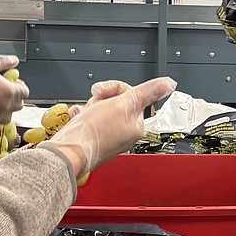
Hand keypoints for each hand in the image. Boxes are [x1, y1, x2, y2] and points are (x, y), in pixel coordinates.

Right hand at [0, 54, 28, 126]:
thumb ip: (3, 61)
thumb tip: (13, 60)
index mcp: (9, 92)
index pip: (25, 91)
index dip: (20, 85)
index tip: (13, 81)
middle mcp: (5, 106)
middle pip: (19, 104)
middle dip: (14, 96)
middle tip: (4, 88)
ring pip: (8, 115)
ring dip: (5, 107)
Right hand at [47, 76, 175, 176]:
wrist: (67, 152)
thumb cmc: (93, 133)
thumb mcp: (122, 104)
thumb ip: (147, 92)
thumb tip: (168, 83)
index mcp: (136, 125)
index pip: (131, 95)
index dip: (114, 89)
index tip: (103, 92)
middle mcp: (125, 133)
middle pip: (116, 101)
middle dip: (101, 99)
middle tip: (94, 105)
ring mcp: (110, 136)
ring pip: (101, 108)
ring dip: (91, 106)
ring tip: (85, 114)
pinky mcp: (95, 138)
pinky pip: (90, 119)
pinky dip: (83, 115)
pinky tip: (79, 118)